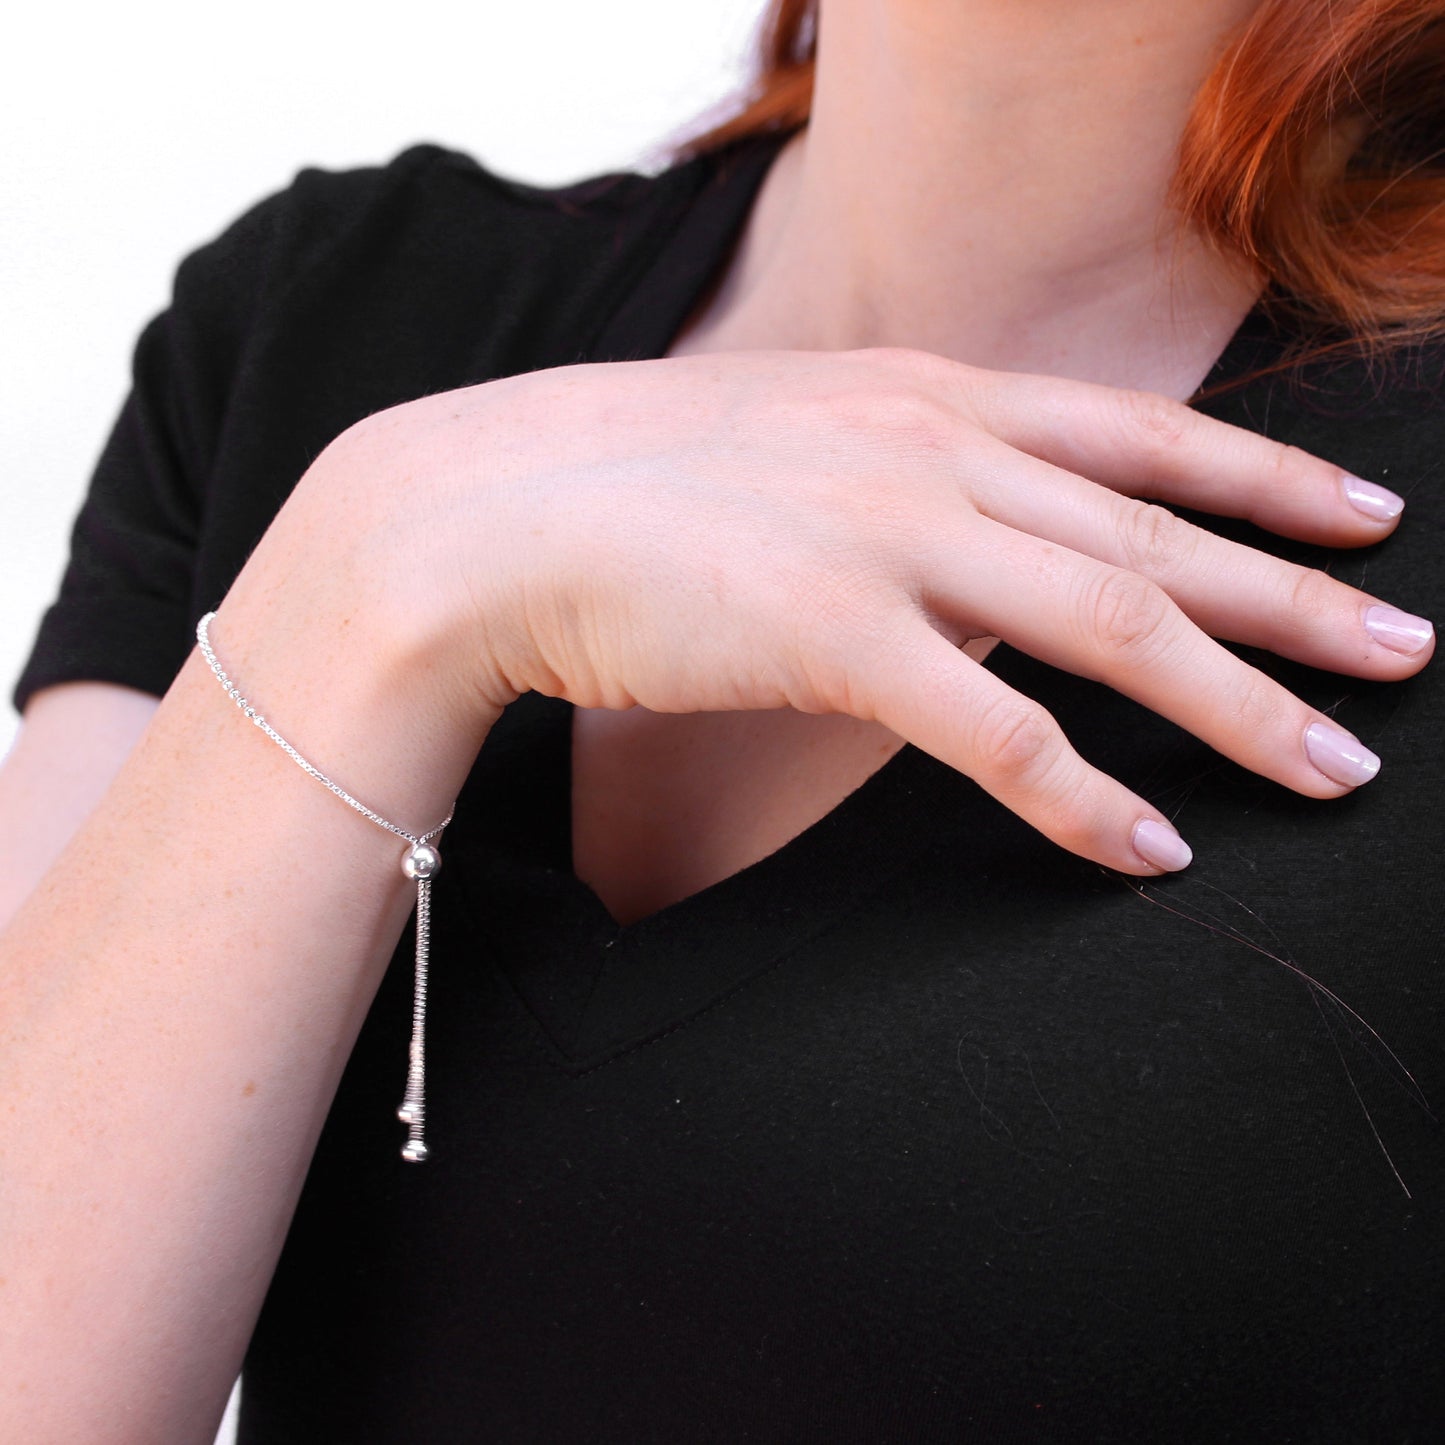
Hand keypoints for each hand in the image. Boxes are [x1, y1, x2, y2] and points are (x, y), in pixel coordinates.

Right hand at [296, 346, 1432, 873]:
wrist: (485, 507)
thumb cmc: (620, 478)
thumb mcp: (784, 438)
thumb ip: (886, 469)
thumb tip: (949, 523)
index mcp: (923, 395)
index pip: (1135, 434)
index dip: (1262, 477)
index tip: (1355, 515)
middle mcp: (929, 450)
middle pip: (1158, 535)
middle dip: (1299, 597)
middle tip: (1403, 653)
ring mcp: (888, 537)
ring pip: (1114, 628)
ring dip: (1238, 705)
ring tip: (1333, 767)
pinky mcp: (833, 634)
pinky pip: (1000, 732)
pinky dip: (1085, 799)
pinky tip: (1151, 851)